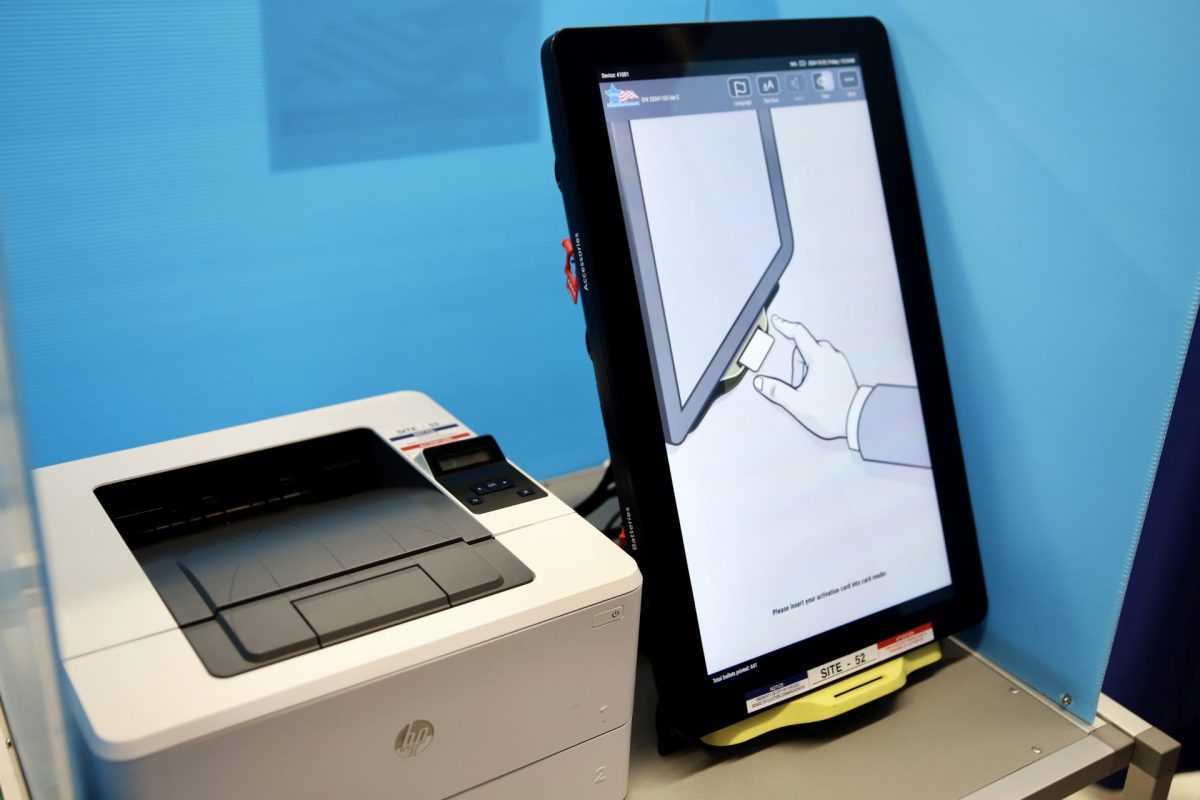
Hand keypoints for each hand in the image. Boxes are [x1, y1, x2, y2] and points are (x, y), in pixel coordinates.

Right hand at [753, 315, 859, 439]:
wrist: (856, 420)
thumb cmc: (828, 411)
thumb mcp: (796, 403)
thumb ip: (776, 391)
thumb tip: (760, 382)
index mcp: (819, 358)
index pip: (799, 334)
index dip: (785, 326)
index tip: (777, 321)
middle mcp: (831, 356)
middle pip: (806, 347)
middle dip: (797, 362)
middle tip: (797, 385)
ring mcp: (839, 362)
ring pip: (816, 355)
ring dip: (807, 367)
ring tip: (808, 390)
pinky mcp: (844, 371)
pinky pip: (826, 362)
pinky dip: (817, 370)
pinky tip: (817, 388)